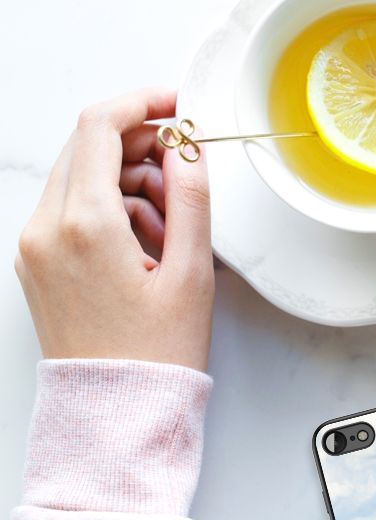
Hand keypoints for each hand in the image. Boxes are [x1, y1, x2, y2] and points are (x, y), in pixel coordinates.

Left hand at [15, 88, 213, 371]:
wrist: (117, 412)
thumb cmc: (156, 355)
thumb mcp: (191, 273)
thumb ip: (192, 198)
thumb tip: (188, 147)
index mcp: (85, 225)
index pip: (101, 127)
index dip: (143, 103)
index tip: (176, 105)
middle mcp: (47, 229)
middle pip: (88, 148)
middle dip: (141, 147)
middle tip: (185, 173)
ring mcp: (35, 246)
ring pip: (81, 178)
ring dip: (129, 182)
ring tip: (173, 228)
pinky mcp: (37, 263)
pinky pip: (72, 210)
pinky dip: (110, 210)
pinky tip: (147, 245)